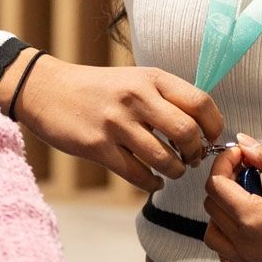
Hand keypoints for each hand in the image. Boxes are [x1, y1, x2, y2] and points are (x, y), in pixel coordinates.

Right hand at [6, 57, 224, 193]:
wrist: (47, 89)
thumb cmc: (98, 88)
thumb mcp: (135, 79)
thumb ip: (165, 97)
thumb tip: (201, 127)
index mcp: (151, 78)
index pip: (201, 102)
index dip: (214, 126)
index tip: (211, 138)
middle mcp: (137, 98)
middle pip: (187, 133)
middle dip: (196, 152)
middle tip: (192, 158)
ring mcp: (116, 123)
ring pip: (164, 159)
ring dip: (176, 171)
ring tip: (173, 170)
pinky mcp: (97, 147)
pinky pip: (137, 175)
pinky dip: (152, 183)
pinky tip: (153, 181)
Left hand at [203, 136, 261, 261]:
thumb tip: (246, 143)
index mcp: (257, 220)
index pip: (217, 185)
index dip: (225, 163)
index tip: (241, 155)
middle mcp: (249, 247)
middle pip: (213, 209)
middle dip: (225, 183)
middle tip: (248, 171)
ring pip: (215, 237)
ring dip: (223, 215)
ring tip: (248, 200)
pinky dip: (229, 247)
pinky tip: (249, 232)